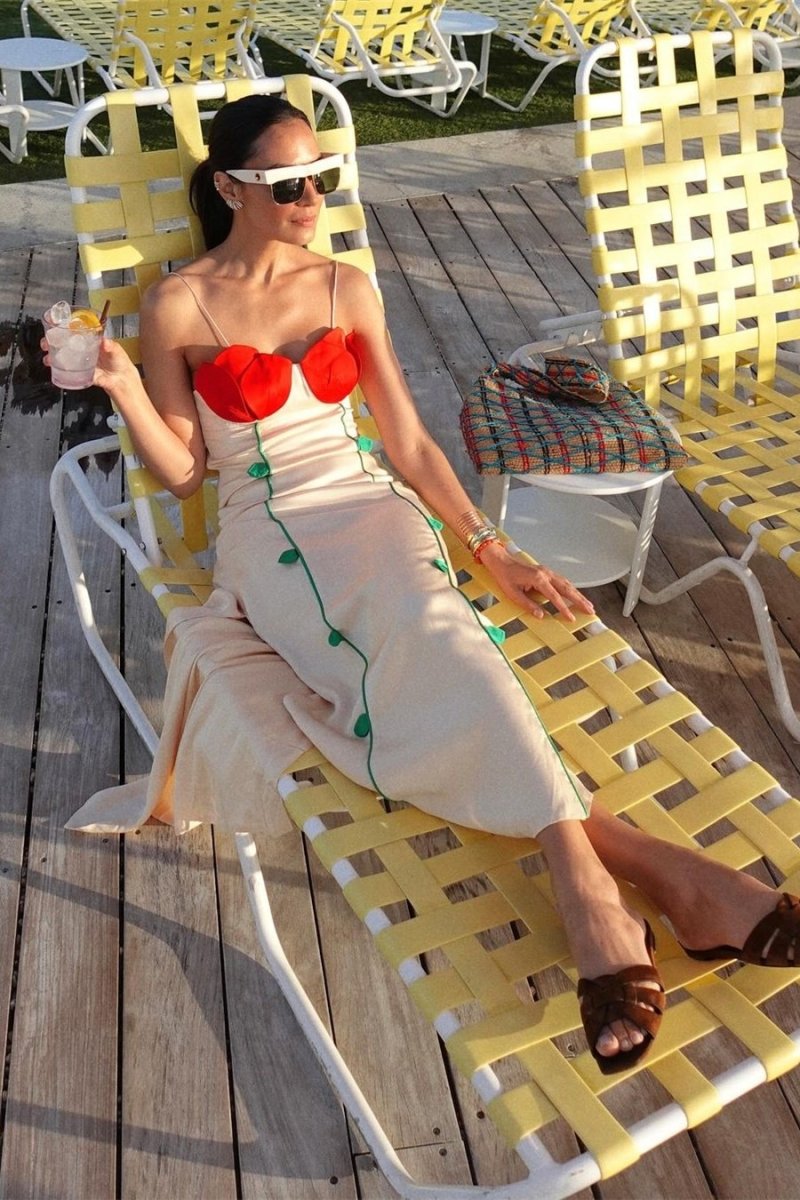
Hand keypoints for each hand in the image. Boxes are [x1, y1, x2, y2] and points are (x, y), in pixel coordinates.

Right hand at [41, 334, 140, 396]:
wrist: (121, 379)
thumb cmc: (119, 361)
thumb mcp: (116, 350)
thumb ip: (110, 346)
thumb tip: (105, 342)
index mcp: (88, 339)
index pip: (72, 328)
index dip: (61, 324)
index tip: (52, 321)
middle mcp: (81, 348)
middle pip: (62, 341)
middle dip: (50, 340)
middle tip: (46, 342)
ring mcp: (79, 360)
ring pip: (61, 355)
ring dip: (51, 355)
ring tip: (48, 357)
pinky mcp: (79, 372)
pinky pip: (66, 370)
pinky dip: (58, 369)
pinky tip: (54, 368)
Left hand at [478, 541, 594, 622]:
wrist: (501, 561)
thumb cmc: (505, 576)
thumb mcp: (513, 594)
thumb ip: (528, 605)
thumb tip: (541, 615)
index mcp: (538, 578)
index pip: (554, 596)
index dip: (564, 608)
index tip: (571, 618)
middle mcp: (546, 574)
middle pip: (567, 588)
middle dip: (580, 600)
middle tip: (591, 610)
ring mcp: (547, 572)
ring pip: (567, 584)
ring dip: (578, 595)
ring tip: (588, 605)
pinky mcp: (546, 572)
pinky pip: (562, 581)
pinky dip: (571, 589)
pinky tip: (576, 595)